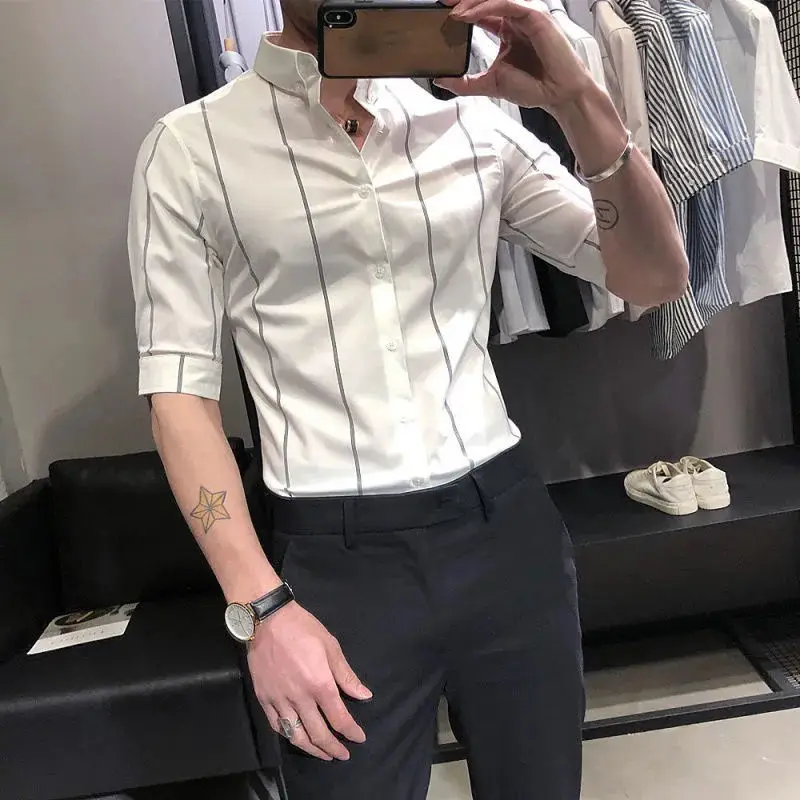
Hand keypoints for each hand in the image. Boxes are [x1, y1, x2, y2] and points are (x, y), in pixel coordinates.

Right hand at [248, 602, 371, 760]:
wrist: (266, 620)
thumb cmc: (303, 628)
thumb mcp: (331, 646)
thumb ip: (346, 675)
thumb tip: (364, 696)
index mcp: (320, 684)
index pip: (339, 718)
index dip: (351, 732)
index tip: (359, 739)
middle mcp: (300, 698)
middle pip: (318, 733)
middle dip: (333, 748)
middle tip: (342, 755)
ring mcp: (279, 700)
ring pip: (296, 735)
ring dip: (311, 749)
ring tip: (322, 754)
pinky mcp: (263, 698)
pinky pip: (276, 725)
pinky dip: (289, 735)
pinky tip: (297, 737)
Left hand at [437, 0, 593, 112]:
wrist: (557, 95)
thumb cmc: (534, 87)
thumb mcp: (490, 84)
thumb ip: (465, 83)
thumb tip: (440, 80)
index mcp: (507, 30)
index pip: (480, 11)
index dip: (461, 9)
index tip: (441, 14)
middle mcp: (515, 19)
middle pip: (486, 0)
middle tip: (441, 3)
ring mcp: (526, 15)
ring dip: (471, 1)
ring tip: (452, 12)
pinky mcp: (534, 16)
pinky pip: (506, 4)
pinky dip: (485, 8)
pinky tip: (468, 16)